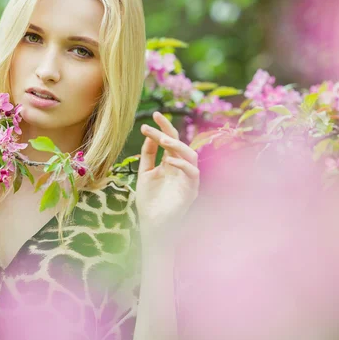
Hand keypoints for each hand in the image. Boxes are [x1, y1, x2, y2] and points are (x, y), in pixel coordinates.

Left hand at [136, 111, 199, 245]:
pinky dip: (182, 165)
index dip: (164, 126)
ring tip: (162, 139)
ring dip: (176, 145)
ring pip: (191, 155)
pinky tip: (169, 161)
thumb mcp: (145, 173)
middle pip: (180, 144)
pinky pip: (192, 173)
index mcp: (171, 163)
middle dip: (169, 130)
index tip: (154, 114)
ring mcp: (188, 179)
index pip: (170, 140)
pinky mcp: (191, 191)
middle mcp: (181, 168)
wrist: (152, 225)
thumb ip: (148, 155)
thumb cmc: (149, 201)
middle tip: (155, 120)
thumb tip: (149, 134)